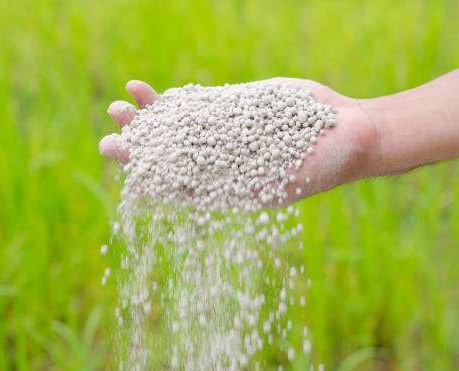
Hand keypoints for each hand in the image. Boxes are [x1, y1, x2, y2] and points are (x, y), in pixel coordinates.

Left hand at [100, 78, 381, 207]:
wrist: (348, 131)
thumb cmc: (323, 163)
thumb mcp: (280, 179)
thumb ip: (241, 182)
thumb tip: (187, 191)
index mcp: (227, 190)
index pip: (178, 187)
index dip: (149, 174)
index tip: (125, 164)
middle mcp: (220, 164)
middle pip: (170, 158)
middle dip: (141, 147)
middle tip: (110, 138)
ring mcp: (225, 135)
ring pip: (176, 129)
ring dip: (146, 120)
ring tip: (117, 107)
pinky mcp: (233, 110)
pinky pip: (194, 105)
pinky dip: (169, 99)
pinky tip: (143, 90)